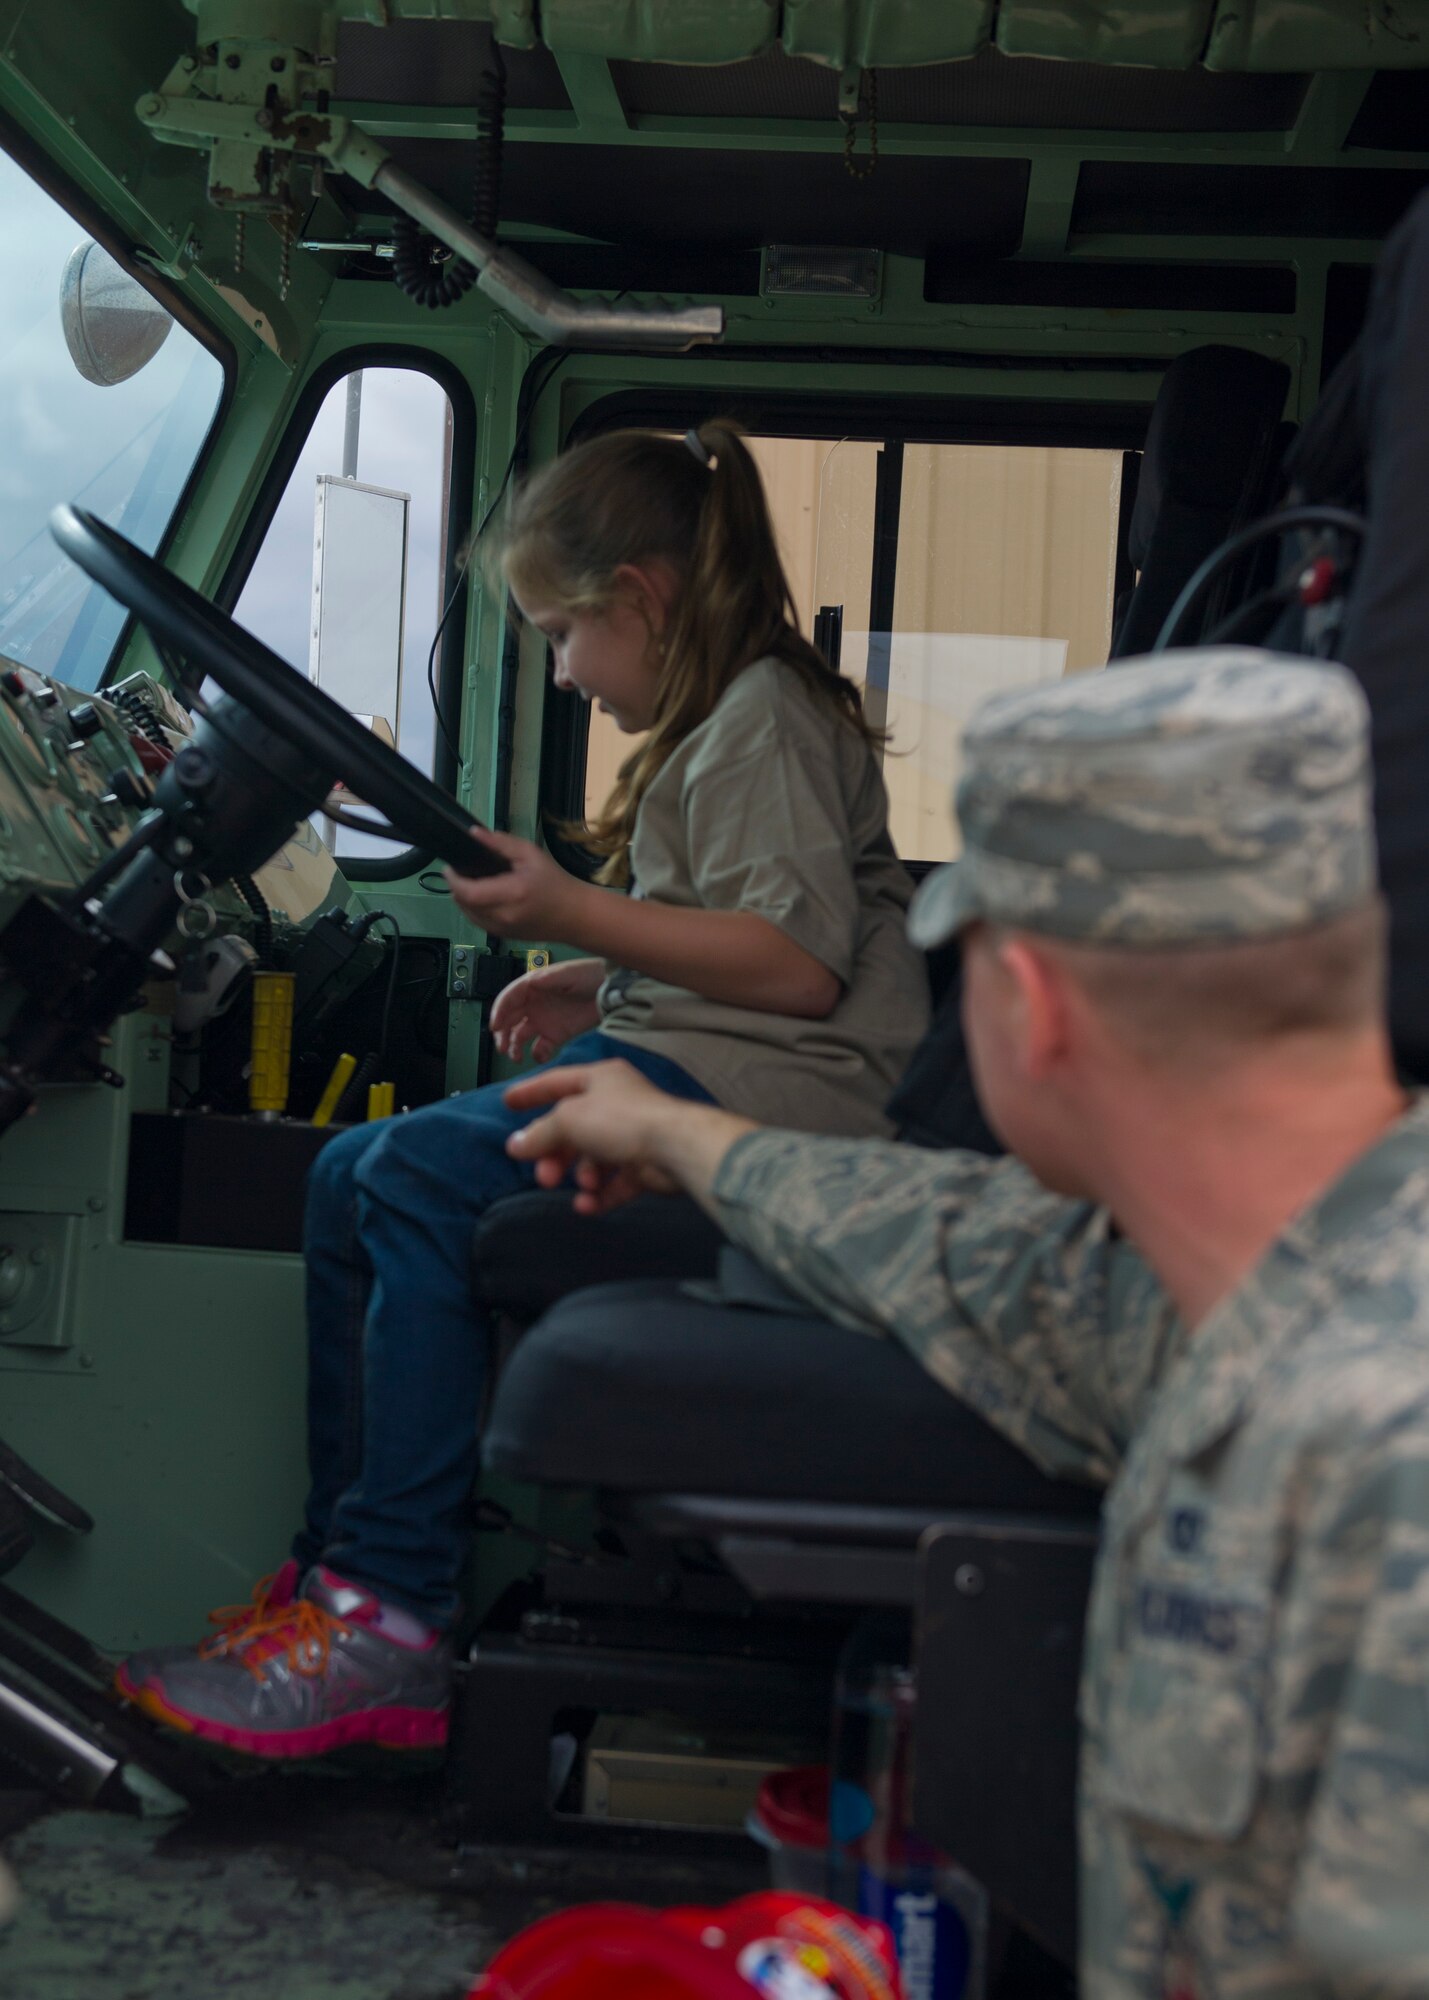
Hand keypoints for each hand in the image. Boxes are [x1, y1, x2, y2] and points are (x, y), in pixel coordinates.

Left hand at [444, 828, 588, 939]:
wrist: (575, 915)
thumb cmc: (555, 882)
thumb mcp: (531, 854)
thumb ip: (501, 843)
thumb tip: (474, 833)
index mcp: (511, 893)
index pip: (468, 892)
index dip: (453, 880)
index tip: (450, 866)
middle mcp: (502, 916)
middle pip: (463, 904)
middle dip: (456, 887)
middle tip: (460, 871)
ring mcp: (501, 930)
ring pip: (467, 915)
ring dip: (463, 899)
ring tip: (470, 883)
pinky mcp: (502, 937)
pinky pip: (478, 922)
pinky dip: (473, 909)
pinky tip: (482, 897)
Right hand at [488, 957, 605, 1062]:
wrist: (612, 990)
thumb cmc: (589, 975)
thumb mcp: (568, 973)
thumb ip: (549, 978)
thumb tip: (531, 982)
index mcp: (532, 987)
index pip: (508, 1000)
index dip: (499, 1012)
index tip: (495, 1026)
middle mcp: (533, 1005)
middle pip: (509, 1020)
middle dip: (502, 1034)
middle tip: (501, 1047)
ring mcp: (543, 1021)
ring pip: (520, 1036)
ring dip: (514, 1047)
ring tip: (515, 1057)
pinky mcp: (556, 1035)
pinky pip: (540, 1047)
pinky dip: (537, 1054)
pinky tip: (540, 1056)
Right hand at [505, 1061, 682, 1214]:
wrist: (675, 1147)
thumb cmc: (622, 1120)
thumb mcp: (568, 1120)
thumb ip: (540, 1134)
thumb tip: (516, 1145)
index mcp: (601, 1079)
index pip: (557, 1082)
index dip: (531, 1092)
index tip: (508, 1103)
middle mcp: (617, 1103)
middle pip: (574, 1129)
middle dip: (556, 1154)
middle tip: (544, 1175)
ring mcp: (633, 1135)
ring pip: (594, 1159)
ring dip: (582, 1176)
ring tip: (583, 1186)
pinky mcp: (646, 1165)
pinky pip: (615, 1182)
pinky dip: (601, 1195)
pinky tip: (589, 1205)